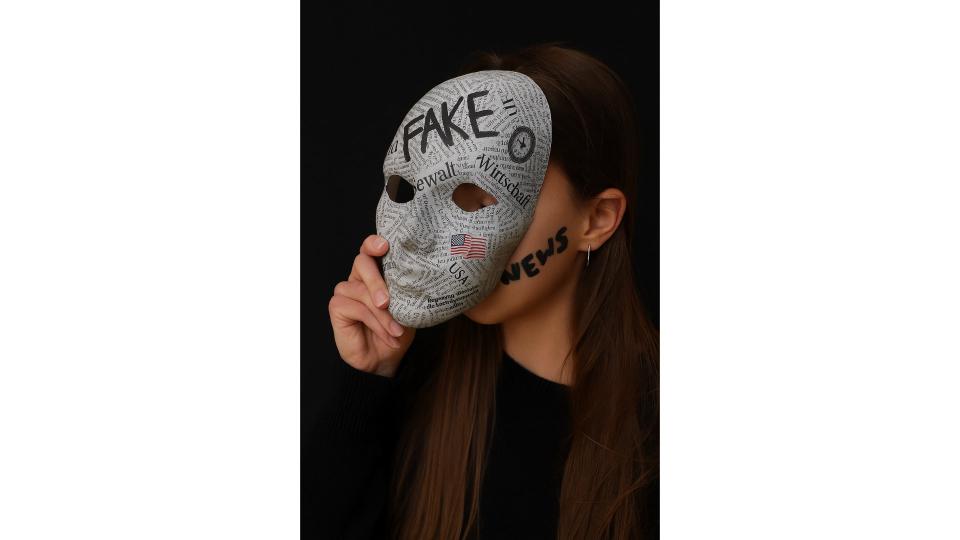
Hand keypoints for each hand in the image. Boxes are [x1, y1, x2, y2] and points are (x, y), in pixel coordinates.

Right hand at [328, 234, 414, 376]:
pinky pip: (356, 308)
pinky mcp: (337, 306)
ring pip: (362, 291)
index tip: (384, 245)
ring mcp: (346, 291)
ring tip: (397, 331)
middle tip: (388, 302)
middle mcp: (358, 277)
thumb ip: (403, 290)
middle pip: (362, 263)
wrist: (387, 358)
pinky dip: (375, 323)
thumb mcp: (406, 308)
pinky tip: (388, 335)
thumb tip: (412, 279)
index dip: (373, 243)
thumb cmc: (397, 330)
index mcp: (376, 271)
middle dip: (377, 281)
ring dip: (383, 314)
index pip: (370, 249)